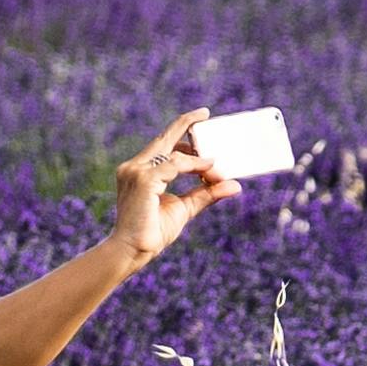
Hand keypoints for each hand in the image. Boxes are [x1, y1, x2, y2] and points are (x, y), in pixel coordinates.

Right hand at [111, 107, 240, 264]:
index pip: (162, 146)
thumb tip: (234, 184)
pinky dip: (194, 165)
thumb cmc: (152, 232)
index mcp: (139, 171)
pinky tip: (208, 167)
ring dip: (199, 159)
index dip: (182, 136)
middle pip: (163, 138)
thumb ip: (206, 193)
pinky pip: (174, 165)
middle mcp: (134, 167)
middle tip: (205, 113)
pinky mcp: (143, 180)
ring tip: (217, 167)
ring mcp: (136, 172)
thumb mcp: (185, 208)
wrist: (132, 252)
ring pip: (173, 153)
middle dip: (185, 123)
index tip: (200, 130)